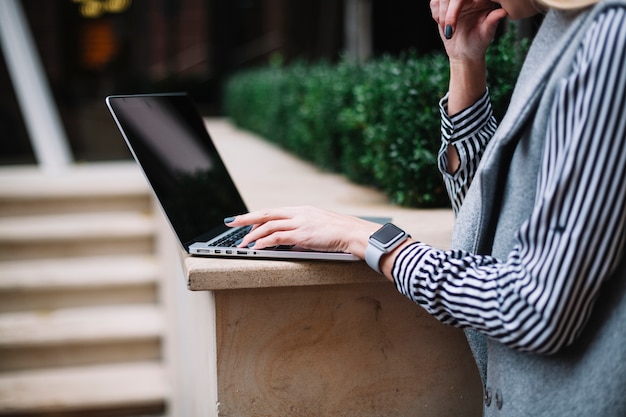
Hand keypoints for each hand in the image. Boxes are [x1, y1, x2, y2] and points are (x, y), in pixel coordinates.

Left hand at [224, 206, 380, 258]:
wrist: (354, 233)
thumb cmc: (341, 232)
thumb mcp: (319, 227)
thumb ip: (304, 231)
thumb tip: (291, 241)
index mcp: (301, 210)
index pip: (273, 211)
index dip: (256, 215)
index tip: (243, 218)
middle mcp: (298, 213)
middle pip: (266, 213)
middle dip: (246, 218)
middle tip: (231, 221)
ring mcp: (300, 223)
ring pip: (269, 225)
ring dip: (253, 235)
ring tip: (242, 243)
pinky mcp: (302, 235)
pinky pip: (277, 237)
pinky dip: (264, 242)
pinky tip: (256, 247)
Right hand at [431, 0, 506, 61]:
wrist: (464, 52)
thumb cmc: (478, 43)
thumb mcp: (486, 34)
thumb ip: (492, 22)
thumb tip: (502, 12)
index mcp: (482, 0)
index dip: (456, 6)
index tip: (452, 25)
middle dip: (448, 12)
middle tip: (448, 29)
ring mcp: (456, 1)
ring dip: (441, 15)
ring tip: (447, 30)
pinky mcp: (444, 5)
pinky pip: (435, 2)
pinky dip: (437, 15)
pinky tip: (444, 26)